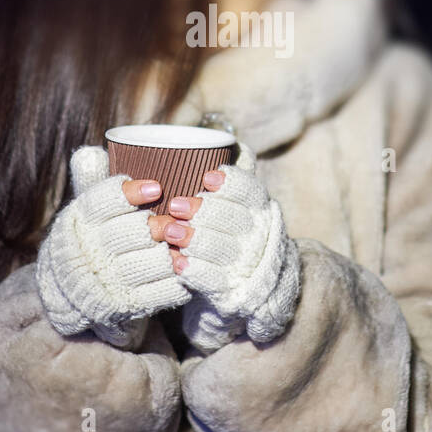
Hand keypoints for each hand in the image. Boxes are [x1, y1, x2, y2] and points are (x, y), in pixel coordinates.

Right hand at [36, 146, 190, 346]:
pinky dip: (179, 280)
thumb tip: (93, 151)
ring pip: (151, 261)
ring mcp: (103, 281)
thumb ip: (91, 181)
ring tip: (191, 243)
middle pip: (132, 231)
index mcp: (77, 220)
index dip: (130, 193)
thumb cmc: (93, 239)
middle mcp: (87, 251)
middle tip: (181, 220)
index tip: (157, 187)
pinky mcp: (121, 306)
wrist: (76, 293)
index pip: (102, 201)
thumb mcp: (86, 212)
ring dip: (175, 251)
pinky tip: (189, 270)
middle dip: (162, 224)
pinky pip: (159, 292)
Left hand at [155, 142, 300, 352]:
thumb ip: (225, 182)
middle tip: (176, 206)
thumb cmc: (228, 232)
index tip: (207, 178)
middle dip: (205, 212)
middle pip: (234, 220)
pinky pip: (216, 280)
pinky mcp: (235, 291)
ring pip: (224, 249)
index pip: (251, 191)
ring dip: (196, 240)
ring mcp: (249, 264)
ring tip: (170, 233)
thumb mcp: (234, 206)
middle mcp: (260, 235)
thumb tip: (220, 140)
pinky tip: (177, 264)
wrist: (250, 286)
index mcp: (260, 208)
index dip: (231, 183)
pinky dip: (196, 271)